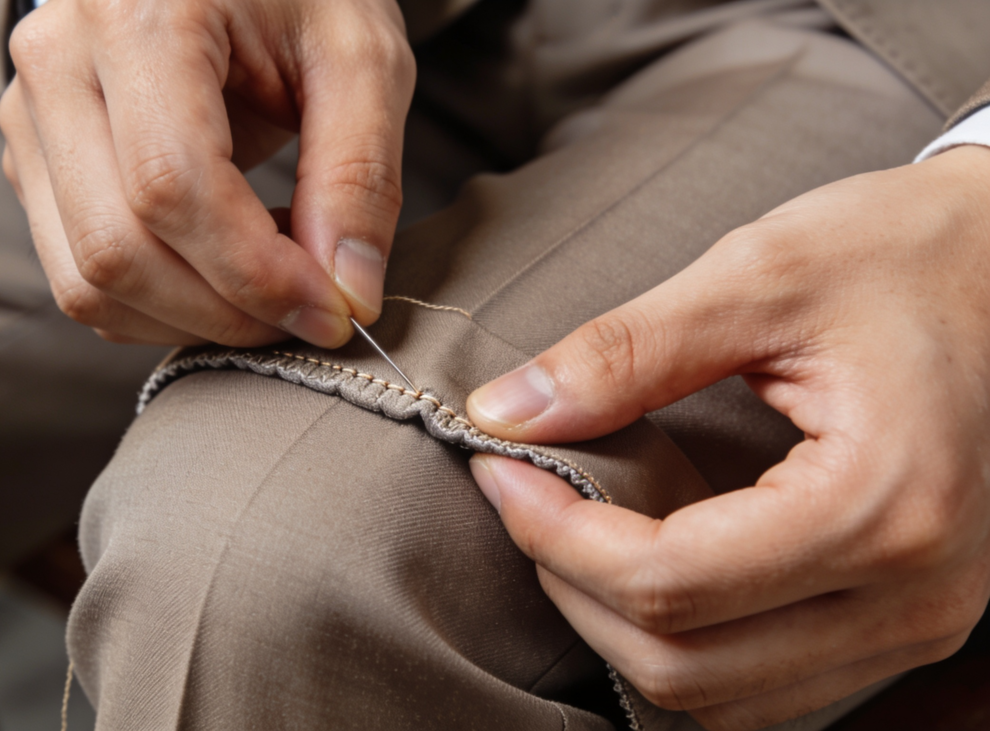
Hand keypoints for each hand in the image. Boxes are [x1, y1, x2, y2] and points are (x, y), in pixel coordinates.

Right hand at [0, 0, 413, 345]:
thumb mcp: (361, 57)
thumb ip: (360, 175)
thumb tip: (348, 293)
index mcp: (137, 13)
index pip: (172, 188)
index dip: (256, 274)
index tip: (331, 309)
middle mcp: (59, 61)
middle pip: (114, 249)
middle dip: (224, 313)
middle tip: (308, 312)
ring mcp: (33, 115)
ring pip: (84, 280)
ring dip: (188, 319)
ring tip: (268, 283)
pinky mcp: (35, 160)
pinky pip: (79, 273)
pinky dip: (158, 303)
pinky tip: (222, 269)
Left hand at [466, 145, 989, 729]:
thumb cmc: (902, 253)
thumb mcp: (760, 275)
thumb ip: (625, 351)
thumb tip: (507, 412)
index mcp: (882, 505)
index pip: (669, 582)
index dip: (554, 533)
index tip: (499, 467)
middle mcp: (912, 595)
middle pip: (685, 664)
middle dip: (575, 588)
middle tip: (527, 497)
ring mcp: (918, 623)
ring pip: (721, 695)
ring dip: (621, 626)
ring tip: (577, 530)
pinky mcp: (904, 620)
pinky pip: (765, 682)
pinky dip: (684, 639)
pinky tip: (650, 560)